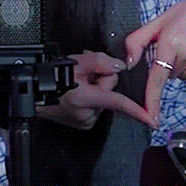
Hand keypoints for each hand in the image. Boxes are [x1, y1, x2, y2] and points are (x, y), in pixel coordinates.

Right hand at [37, 50, 155, 129]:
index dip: (137, 111)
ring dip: (95, 88)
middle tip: (84, 73)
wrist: (34, 92)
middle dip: (101, 80)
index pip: (118, 103)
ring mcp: (85, 121)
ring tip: (77, 82)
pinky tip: (77, 91)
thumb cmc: (50, 78)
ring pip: (104, 98)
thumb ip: (100, 61)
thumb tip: (118, 67)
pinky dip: (90, 98)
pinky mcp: (83, 123)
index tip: (152, 120)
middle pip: (110, 91)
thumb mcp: (74, 63)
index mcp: (86, 99)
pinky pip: (96, 106)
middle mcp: (88, 114)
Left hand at [125, 0, 185, 125]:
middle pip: (170, 75)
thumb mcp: (159, 21)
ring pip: (184, 75)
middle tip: (178, 43)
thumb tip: (127, 62)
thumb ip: (137, 41)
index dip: (152, 97)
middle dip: (170, 63)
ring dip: (183, 65)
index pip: (157, 75)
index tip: (150, 116)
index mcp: (169, 40)